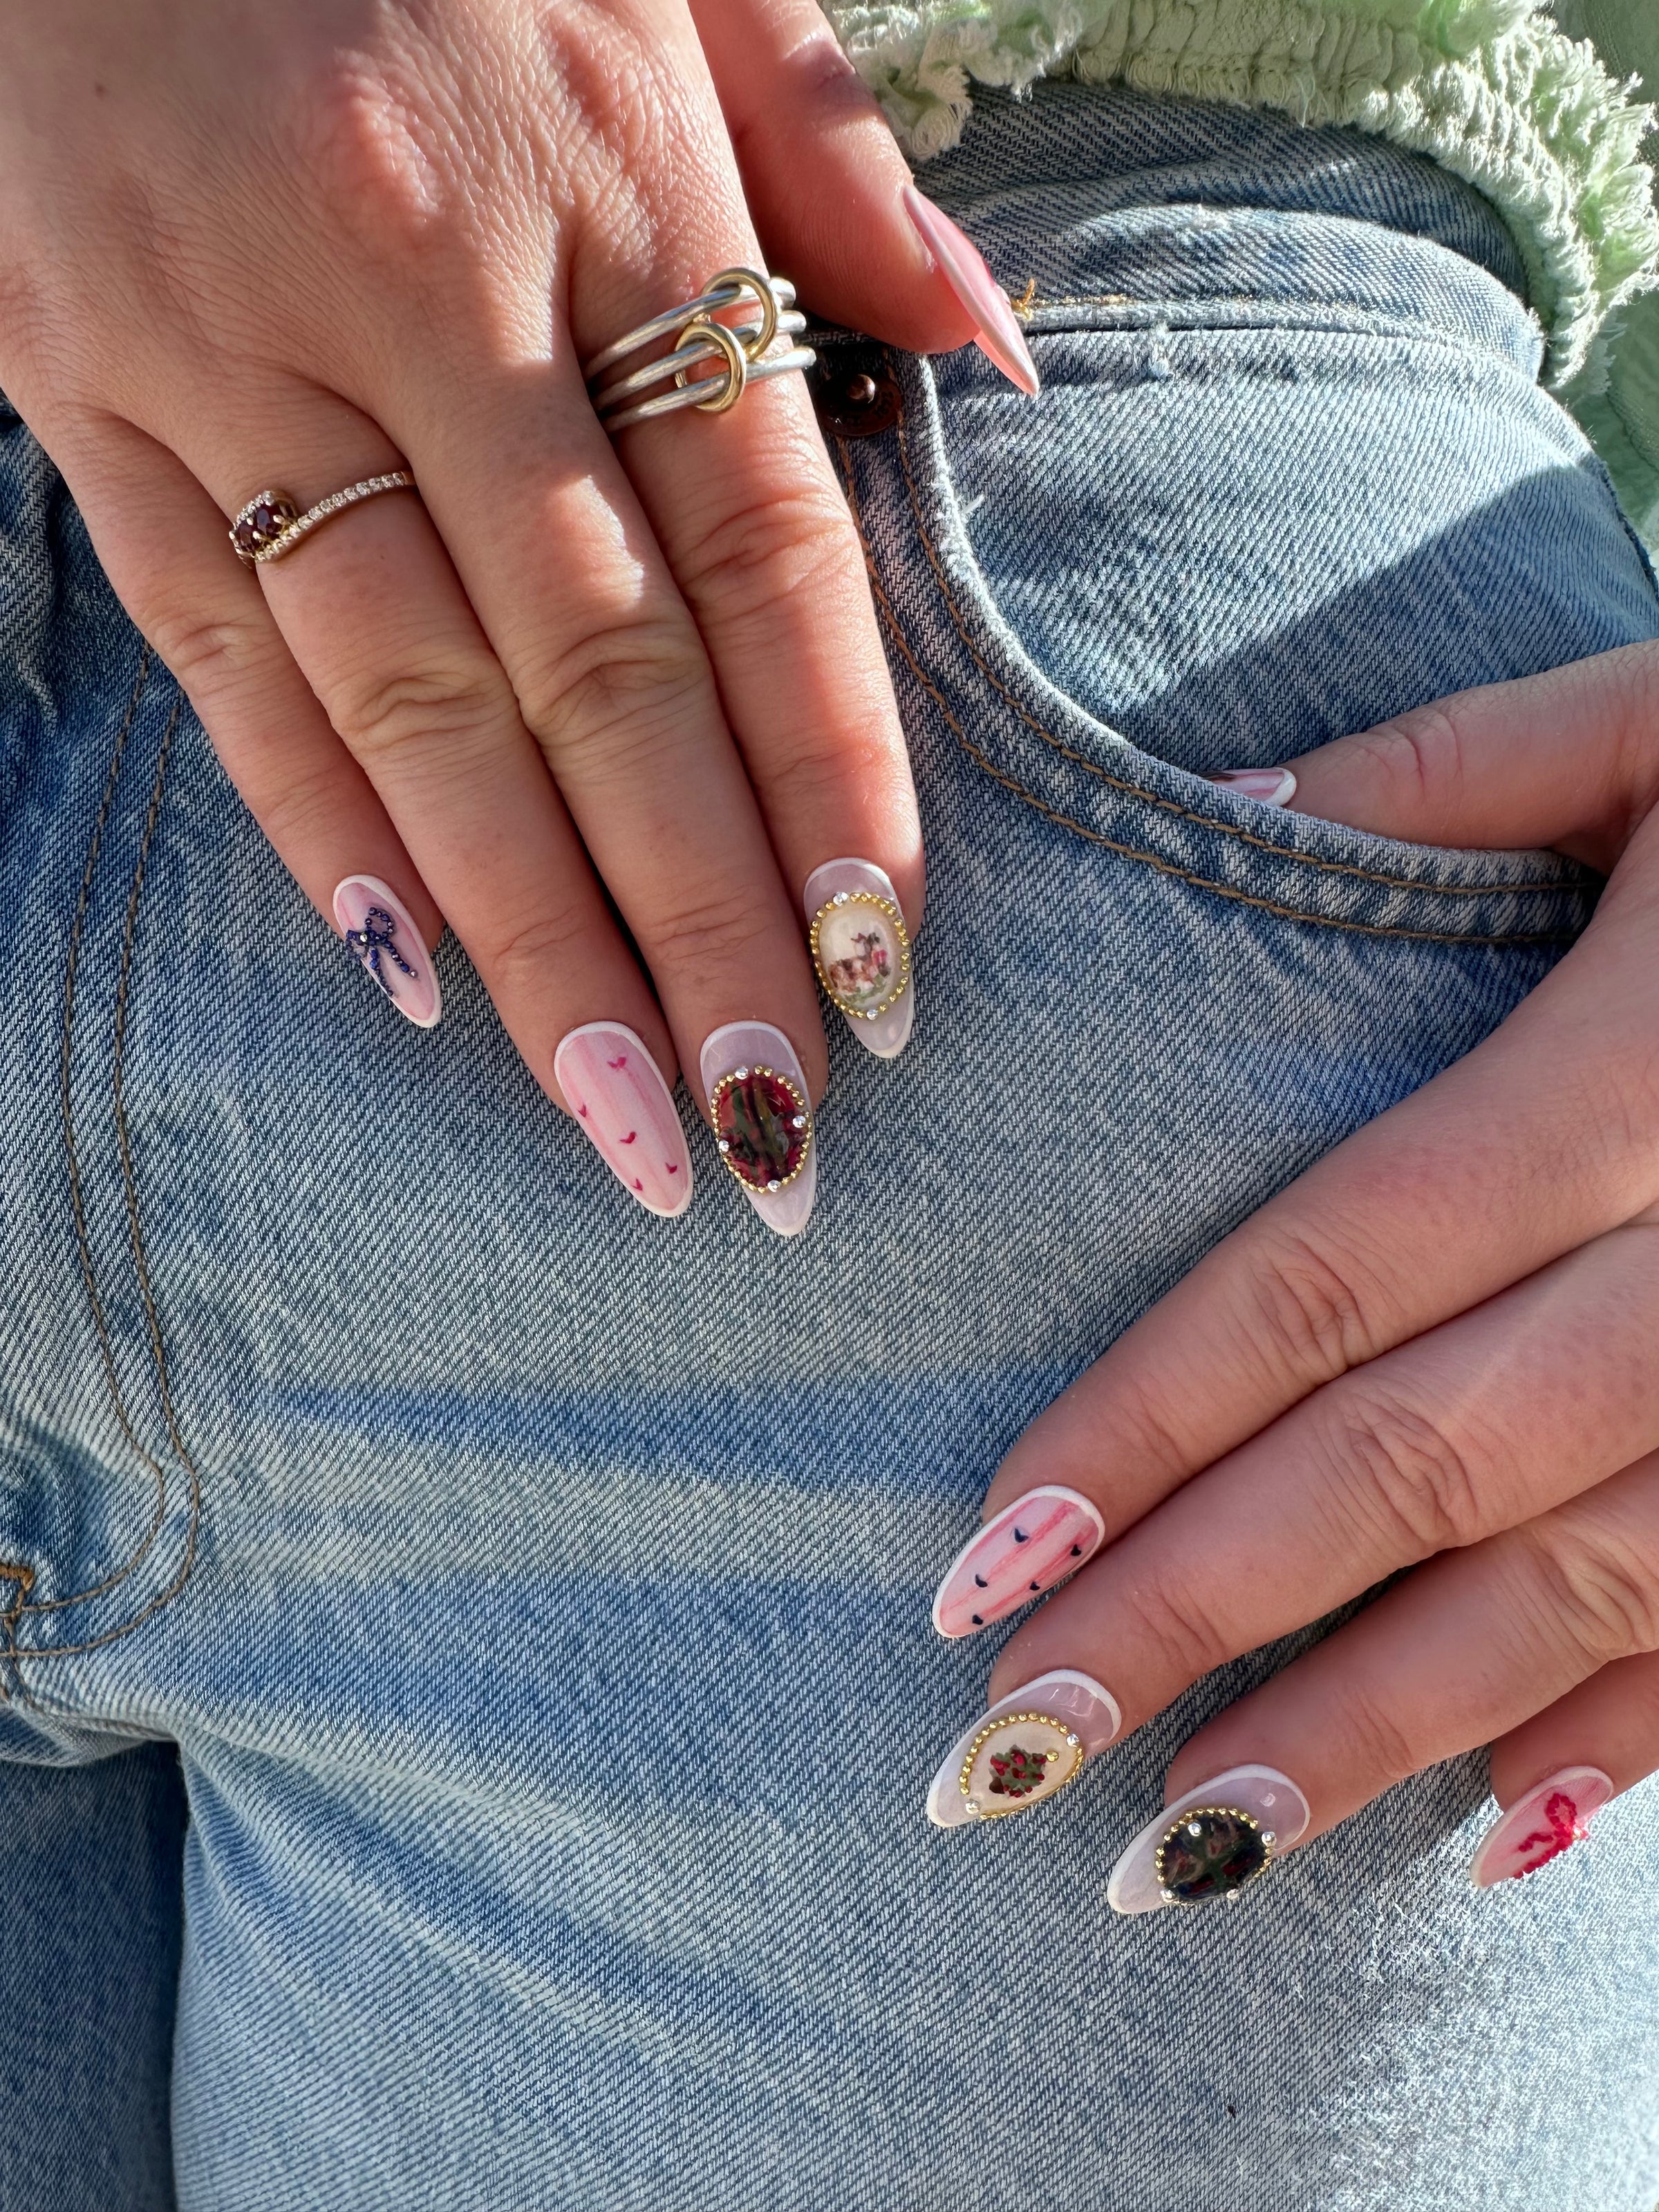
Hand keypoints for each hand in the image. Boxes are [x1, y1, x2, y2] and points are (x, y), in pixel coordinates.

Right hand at [0, 0, 1025, 1225]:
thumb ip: (827, 149)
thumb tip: (992, 352)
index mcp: (613, 184)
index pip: (764, 555)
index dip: (834, 781)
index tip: (884, 969)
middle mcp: (429, 285)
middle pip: (603, 676)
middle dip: (698, 925)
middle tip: (776, 1127)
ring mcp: (233, 346)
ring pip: (411, 704)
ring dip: (530, 936)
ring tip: (624, 1118)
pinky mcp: (78, 385)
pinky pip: (213, 648)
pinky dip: (313, 823)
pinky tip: (413, 977)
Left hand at [927, 641, 1658, 1899]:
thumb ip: (1460, 767)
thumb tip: (1225, 809)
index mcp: (1637, 1074)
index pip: (1330, 1274)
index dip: (1146, 1422)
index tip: (987, 1555)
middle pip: (1410, 1467)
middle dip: (1199, 1618)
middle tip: (1010, 1752)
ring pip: (1573, 1594)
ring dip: (1374, 1735)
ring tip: (1179, 1851)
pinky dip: (1620, 1737)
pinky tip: (1481, 1831)